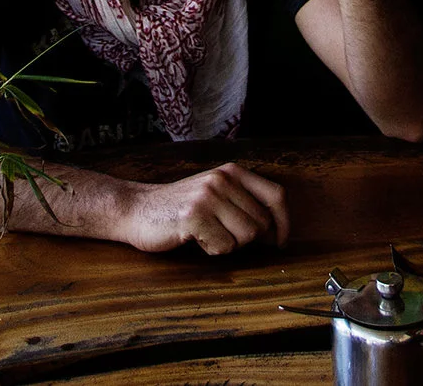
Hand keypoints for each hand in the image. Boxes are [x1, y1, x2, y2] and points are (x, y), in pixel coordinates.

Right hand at [117, 162, 289, 254]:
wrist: (137, 209)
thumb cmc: (180, 208)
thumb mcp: (216, 194)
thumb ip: (244, 204)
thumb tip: (278, 232)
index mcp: (232, 172)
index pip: (276, 195)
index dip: (284, 222)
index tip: (280, 242)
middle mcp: (222, 179)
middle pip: (262, 223)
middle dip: (246, 239)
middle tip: (220, 234)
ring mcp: (208, 196)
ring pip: (246, 237)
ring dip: (228, 244)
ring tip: (207, 233)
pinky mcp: (194, 215)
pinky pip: (224, 246)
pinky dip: (212, 250)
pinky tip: (195, 238)